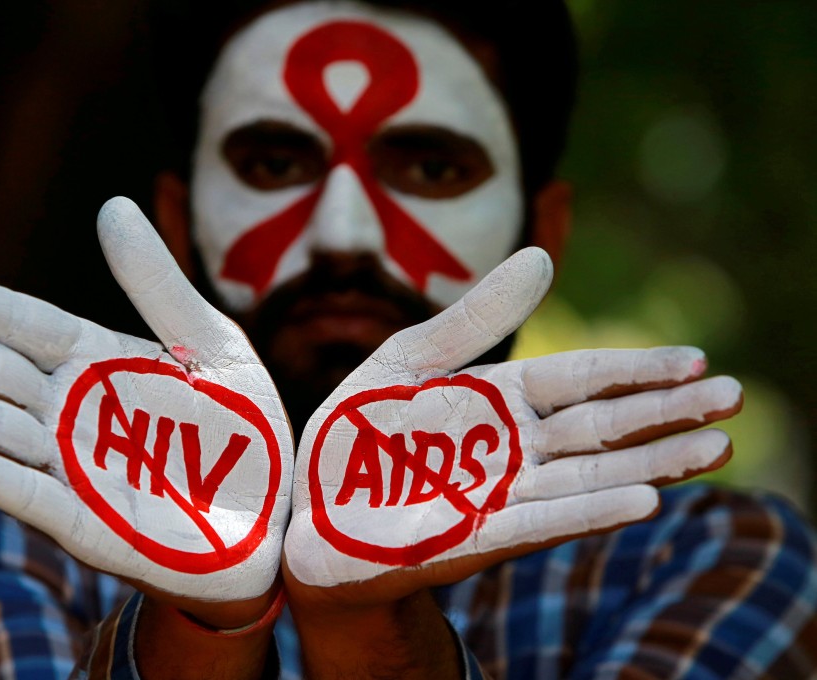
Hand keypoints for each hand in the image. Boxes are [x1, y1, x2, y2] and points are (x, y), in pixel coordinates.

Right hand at [0, 196, 293, 603]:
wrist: (274, 514)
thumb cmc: (244, 429)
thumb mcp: (212, 345)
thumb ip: (158, 285)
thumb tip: (111, 205)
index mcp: (100, 363)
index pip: (22, 323)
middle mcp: (73, 410)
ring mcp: (73, 465)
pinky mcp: (85, 519)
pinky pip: (25, 491)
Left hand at [283, 246, 741, 598]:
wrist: (308, 510)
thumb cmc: (356, 434)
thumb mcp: (406, 360)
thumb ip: (472, 319)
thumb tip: (541, 257)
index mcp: (498, 401)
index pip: (580, 378)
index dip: (636, 369)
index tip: (696, 359)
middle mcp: (511, 449)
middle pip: (601, 427)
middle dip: (666, 414)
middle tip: (734, 397)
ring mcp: (498, 496)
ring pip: (587, 477)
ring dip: (651, 464)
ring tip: (715, 448)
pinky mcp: (472, 538)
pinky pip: (539, 522)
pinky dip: (589, 510)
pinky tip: (644, 501)